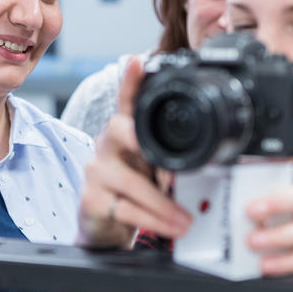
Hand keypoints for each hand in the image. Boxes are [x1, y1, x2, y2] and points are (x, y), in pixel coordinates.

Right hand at [76, 58, 191, 248]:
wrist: (106, 229)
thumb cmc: (133, 193)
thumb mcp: (152, 169)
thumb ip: (168, 157)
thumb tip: (201, 158)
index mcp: (124, 134)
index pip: (126, 102)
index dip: (131, 81)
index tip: (138, 62)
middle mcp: (106, 146)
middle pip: (121, 131)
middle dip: (147, 146)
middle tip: (173, 173)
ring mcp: (96, 172)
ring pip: (131, 181)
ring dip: (163, 204)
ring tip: (186, 220)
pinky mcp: (91, 200)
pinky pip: (127, 208)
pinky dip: (154, 221)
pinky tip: (171, 227)